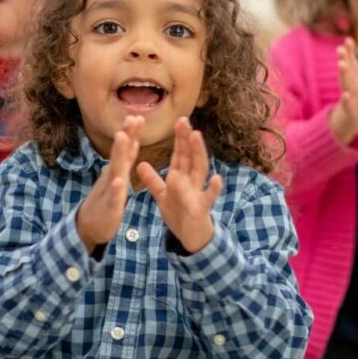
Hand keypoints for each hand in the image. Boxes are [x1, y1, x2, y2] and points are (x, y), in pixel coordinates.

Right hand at [76, 116, 141, 252]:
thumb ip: (124, 160)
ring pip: (115, 170)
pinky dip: (116, 188)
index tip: (138, 116)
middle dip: (126, 135)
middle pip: (120, 153)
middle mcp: (112, 176)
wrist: (87, 226)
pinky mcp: (109, 207)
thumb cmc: (104, 201)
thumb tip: (132, 140)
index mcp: (117, 170)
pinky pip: (113, 197)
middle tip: (133, 117)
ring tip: (123, 138)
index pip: (125, 149)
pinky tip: (119, 181)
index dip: (131, 133)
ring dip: (119, 154)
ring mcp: (109, 190)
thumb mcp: (116, 177)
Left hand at [136, 117, 221, 253]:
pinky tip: (217, 178)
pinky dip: (214, 188)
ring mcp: (199, 192)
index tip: (178, 121)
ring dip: (199, 153)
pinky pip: (209, 197)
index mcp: (181, 177)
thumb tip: (140, 164)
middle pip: (190, 157)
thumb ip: (153, 180)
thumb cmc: (179, 214)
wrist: (191, 237)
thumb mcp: (163, 196)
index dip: (179, 139)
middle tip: (184, 121)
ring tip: (196, 136)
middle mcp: (192, 181)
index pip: (180, 154)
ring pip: (200, 170)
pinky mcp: (202, 207)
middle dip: (187, 139)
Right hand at [328, 38, 357, 145]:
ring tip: (341, 64)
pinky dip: (347, 99)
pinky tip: (347, 94)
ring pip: (345, 84)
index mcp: (354, 80)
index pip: (351, 63)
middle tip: (340, 48)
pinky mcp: (349, 109)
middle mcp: (349, 86)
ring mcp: (348, 97)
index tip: (348, 39)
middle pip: (346, 71)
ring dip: (343, 74)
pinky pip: (348, 103)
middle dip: (344, 59)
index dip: (350, 52)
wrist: (352, 122)